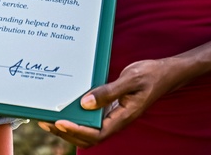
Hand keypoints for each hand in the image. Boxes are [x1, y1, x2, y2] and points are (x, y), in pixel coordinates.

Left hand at [38, 58, 181, 147]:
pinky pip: (91, 119)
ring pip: (88, 131)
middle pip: (89, 137)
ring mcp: (113, 116)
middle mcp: (116, 120)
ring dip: (68, 128)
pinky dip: (76, 117)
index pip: (97, 133)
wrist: (165, 73)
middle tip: (46, 123)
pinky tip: (64, 108)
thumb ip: (108, 92)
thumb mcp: (130, 80)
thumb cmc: (150, 75)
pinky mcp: (110, 109)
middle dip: (66, 133)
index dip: (77, 131)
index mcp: (123, 117)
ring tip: (48, 119)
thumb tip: (85, 103)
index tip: (59, 122)